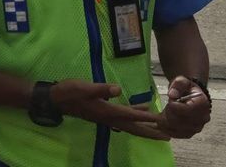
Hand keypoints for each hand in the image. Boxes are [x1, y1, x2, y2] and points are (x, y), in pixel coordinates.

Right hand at [50, 79, 169, 140]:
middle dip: (151, 133)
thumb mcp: (85, 87)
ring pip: (131, 125)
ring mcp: (107, 117)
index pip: (132, 116)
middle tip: (168, 137)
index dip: (147, 118)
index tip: (162, 122)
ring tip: (160, 129)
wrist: (57, 99)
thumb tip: (118, 89)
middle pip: (135, 128)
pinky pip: (125, 118)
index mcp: (108, 111)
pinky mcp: (104, 112)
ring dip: (146, 128)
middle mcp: (110, 118)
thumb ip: (102, 89)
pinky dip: (135, 116)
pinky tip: (142, 109)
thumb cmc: (70, 92)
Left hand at [160, 76, 210, 138]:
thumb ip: (178, 85)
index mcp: (202, 104)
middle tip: (163, 109)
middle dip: (168, 115)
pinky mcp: (190, 133)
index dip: (175, 107)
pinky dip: (166, 130)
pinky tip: (162, 123)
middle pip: (181, 121)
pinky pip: (177, 135)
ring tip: (160, 115)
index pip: (187, 110)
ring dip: (165, 123)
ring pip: (177, 129)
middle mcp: (203, 118)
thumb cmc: (186, 88)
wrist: (191, 96)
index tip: (169, 102)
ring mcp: (197, 127)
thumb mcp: (182, 81)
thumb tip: (172, 95)